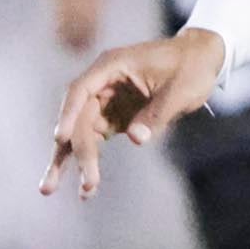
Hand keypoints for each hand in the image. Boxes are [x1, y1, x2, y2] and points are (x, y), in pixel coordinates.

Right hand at [43, 29, 226, 198]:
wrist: (201, 59)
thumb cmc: (191, 68)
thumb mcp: (181, 91)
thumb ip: (158, 114)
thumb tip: (135, 138)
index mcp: (112, 66)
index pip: (81, 90)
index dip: (69, 114)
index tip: (61, 139)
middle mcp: (102, 82)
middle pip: (79, 118)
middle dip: (76, 150)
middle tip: (88, 182)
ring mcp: (104, 100)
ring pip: (79, 132)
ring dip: (69, 160)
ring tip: (48, 189)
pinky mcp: (112, 117)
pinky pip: (93, 140)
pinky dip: (87, 161)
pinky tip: (85, 188)